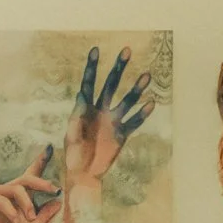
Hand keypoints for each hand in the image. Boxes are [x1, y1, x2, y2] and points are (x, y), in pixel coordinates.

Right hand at [0, 146, 62, 222]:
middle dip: (41, 182)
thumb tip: (59, 200)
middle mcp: (9, 192)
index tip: (48, 148)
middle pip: (26, 178)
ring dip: (26, 203)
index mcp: (22, 196)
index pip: (31, 174)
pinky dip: (10, 210)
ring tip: (29, 219)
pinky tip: (16, 222)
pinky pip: (0, 198)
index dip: (39, 161)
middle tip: (53, 190)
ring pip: (16, 188)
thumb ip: (46, 213)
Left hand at [63, 45, 154, 184]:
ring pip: (127, 101)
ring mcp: (113, 120)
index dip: (92, 67)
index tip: (96, 50)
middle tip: (126, 50)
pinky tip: (150, 103)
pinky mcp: (122, 133)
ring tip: (146, 75)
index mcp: (85, 108)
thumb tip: (81, 94)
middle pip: (111, 85)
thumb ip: (77, 115)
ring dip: (136, 89)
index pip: (89, 83)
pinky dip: (142, 114)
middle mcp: (101, 110)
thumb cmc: (73, 153)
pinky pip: (134, 121)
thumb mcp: (71, 133)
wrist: (84, 172)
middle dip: (118, 68)